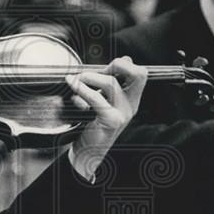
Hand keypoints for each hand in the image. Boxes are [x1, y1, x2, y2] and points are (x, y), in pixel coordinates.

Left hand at [67, 56, 147, 179]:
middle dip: (117, 65)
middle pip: (139, 74)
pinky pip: (96, 97)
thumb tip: (125, 59)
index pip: (141, 74)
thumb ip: (109, 85)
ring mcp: (123, 114)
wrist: (87, 154)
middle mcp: (131, 106)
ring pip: (112, 83)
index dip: (124, 64)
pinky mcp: (111, 121)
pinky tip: (72, 86)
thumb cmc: (92, 127)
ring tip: (75, 80)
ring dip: (89, 76)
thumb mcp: (103, 102)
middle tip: (96, 70)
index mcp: (131, 100)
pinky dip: (81, 89)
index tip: (104, 69)